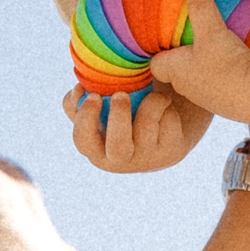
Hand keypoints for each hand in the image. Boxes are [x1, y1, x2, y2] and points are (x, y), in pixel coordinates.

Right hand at [66, 83, 211, 172]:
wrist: (166, 123)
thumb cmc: (126, 110)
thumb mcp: (103, 105)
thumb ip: (84, 100)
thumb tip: (78, 90)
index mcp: (97, 149)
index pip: (83, 141)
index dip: (85, 119)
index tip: (93, 95)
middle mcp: (120, 159)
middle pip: (118, 147)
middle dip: (118, 118)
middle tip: (121, 94)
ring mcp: (148, 157)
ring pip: (146, 126)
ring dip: (149, 101)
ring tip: (153, 92)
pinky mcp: (171, 151)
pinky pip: (167, 121)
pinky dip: (165, 103)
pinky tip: (165, 104)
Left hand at [145, 0, 249, 122]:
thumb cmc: (225, 63)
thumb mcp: (211, 29)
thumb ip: (201, 5)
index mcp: (176, 71)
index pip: (156, 64)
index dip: (158, 52)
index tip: (165, 40)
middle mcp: (187, 88)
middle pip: (177, 72)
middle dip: (181, 59)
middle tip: (191, 41)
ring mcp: (206, 99)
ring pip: (198, 81)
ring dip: (204, 68)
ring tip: (215, 51)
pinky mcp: (226, 104)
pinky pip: (218, 89)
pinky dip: (222, 78)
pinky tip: (234, 67)